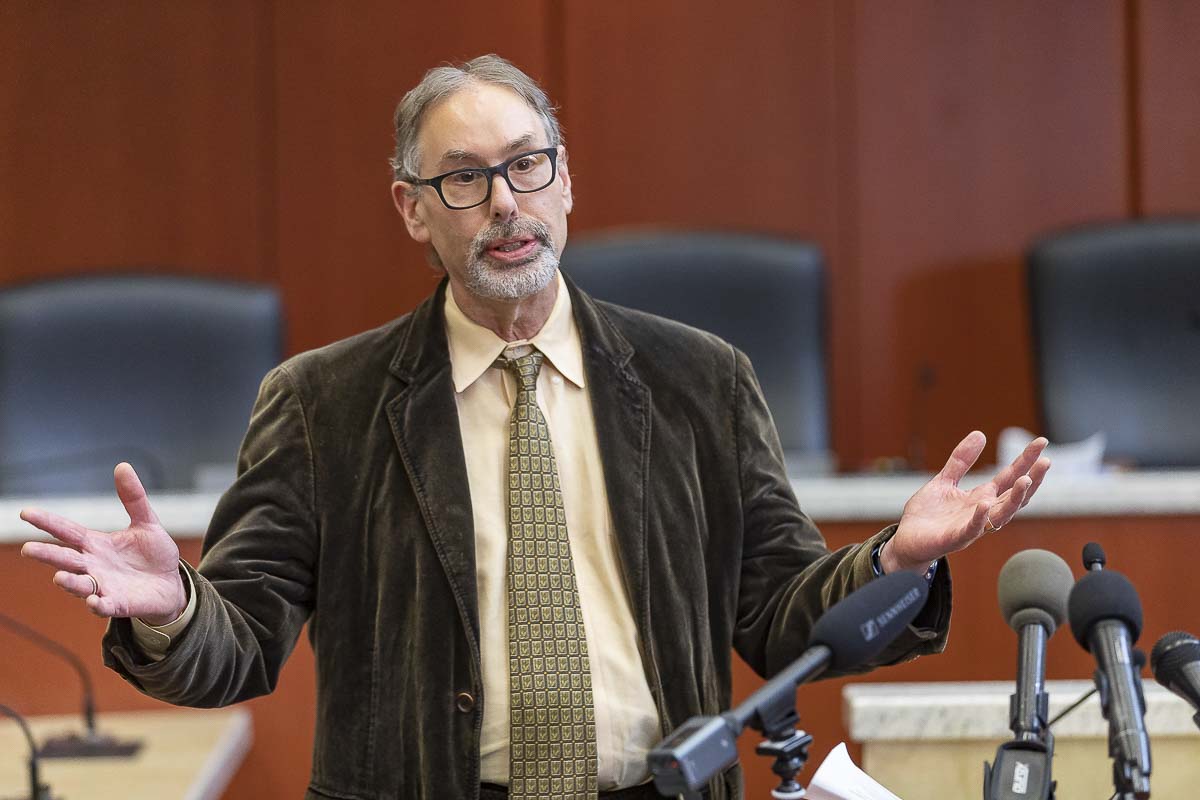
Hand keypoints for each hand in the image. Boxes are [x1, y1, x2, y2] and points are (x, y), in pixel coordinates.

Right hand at [20, 463, 186, 624]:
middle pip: (66, 559)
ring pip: (79, 584)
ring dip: (69, 582)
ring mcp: (103, 586)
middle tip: (28, 549)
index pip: (67, 531)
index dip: (47, 522)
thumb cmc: (154, 554)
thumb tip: (123, 466)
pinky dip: (98, 604)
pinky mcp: (118, 603)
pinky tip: (95, 601)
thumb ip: (133, 498)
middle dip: (47, 555)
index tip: (26, 512)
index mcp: (96, 544)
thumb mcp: (146, 522)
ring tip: (59, 577)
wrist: (172, 583)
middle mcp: (93, 565)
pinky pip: (104, 606)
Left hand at [883, 431, 1050, 574]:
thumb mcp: (945, 480)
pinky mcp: (956, 538)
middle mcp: (983, 512)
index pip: (1010, 477)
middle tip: (1045, 461)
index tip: (1041, 442)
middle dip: (1032, 479)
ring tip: (1026, 479)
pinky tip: (984, 503)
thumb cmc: (927, 515)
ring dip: (1015, 498)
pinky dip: (980, 518)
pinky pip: (972, 529)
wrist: (906, 541)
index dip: (1026, 460)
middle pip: (1014, 495)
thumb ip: (961, 460)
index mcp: (982, 497)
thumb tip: (980, 434)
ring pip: (1001, 514)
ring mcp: (972, 526)